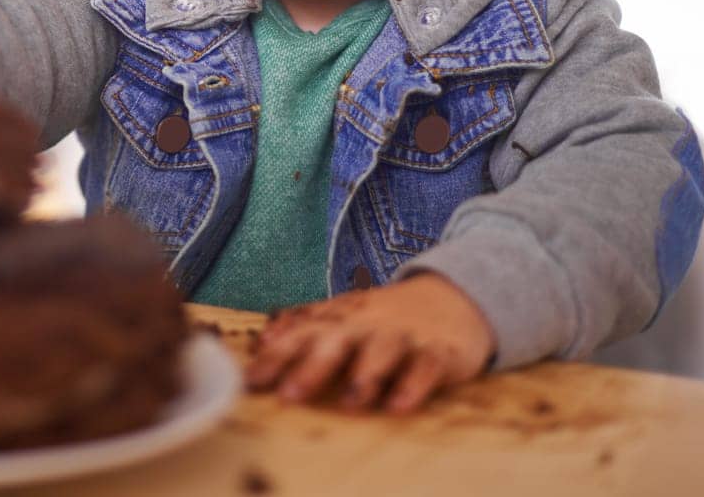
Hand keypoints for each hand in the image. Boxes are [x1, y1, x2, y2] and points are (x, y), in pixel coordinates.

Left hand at [244, 273, 495, 413]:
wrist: (452, 298)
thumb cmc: (384, 318)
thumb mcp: (344, 315)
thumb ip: (305, 325)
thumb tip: (263, 339)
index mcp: (340, 317)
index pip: (302, 333)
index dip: (276, 356)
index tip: (251, 380)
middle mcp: (367, 324)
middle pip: (336, 341)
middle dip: (312, 367)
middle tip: (289, 395)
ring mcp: (402, 335)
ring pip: (382, 351)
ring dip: (365, 375)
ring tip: (349, 402)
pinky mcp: (437, 351)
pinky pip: (425, 367)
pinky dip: (413, 386)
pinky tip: (399, 406)